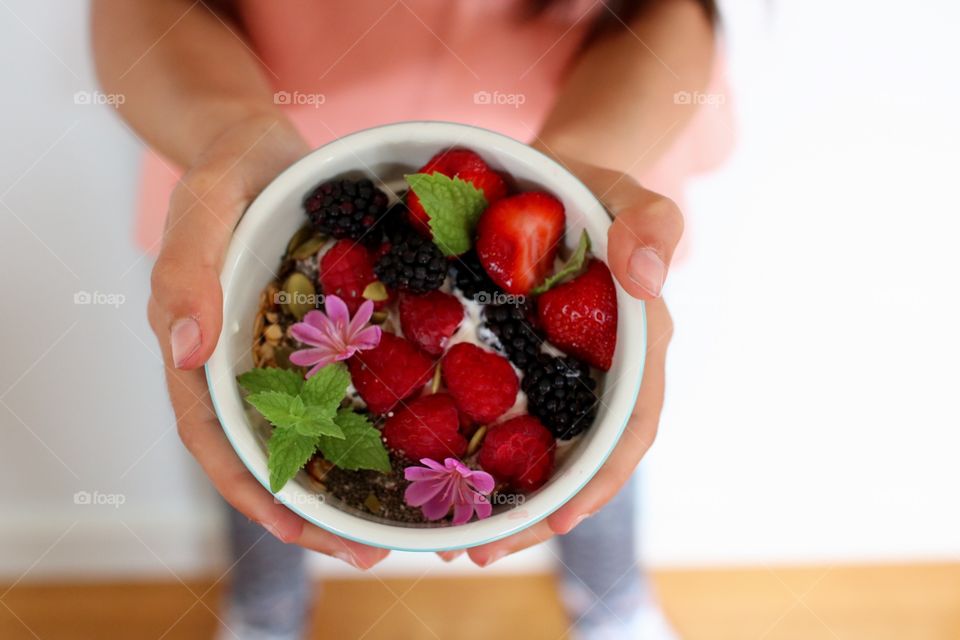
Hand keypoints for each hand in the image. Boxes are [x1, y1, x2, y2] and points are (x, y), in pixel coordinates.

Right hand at [146, 114, 388, 568]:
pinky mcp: (322, 337)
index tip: (299, 530)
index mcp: (200, 351)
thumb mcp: (205, 204)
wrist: (268, 145)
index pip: (215, 439)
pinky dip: (372, 426)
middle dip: (311, 509)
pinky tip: (416, 447)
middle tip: (367, 549)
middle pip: (269, 454)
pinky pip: (346, 391)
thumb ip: (188, 269)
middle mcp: (243, 366)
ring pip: (310, 434)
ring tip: (399, 520)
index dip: (253, 490)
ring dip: (346, 481)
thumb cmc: (228, 172)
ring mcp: (285, 355)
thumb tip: (183, 350)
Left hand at [463, 160, 680, 566]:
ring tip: (447, 533)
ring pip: (532, 449)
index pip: (631, 429)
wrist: (547, 180)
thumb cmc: (595, 193)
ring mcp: (549, 372)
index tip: (556, 520)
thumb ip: (650, 224)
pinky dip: (470, 447)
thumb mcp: (629, 195)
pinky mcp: (508, 361)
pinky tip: (431, 468)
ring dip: (497, 496)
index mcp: (634, 350)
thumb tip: (648, 276)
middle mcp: (594, 375)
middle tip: (475, 548)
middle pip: (576, 461)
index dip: (597, 481)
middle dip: (533, 512)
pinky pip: (493, 413)